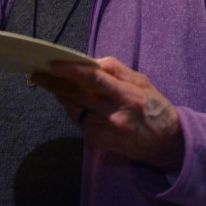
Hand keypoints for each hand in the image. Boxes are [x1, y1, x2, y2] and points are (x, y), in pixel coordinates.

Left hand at [29, 57, 184, 172]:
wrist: (166, 143)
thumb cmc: (155, 107)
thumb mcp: (142, 82)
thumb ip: (116, 71)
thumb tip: (91, 62)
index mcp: (128, 97)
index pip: (95, 80)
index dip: (72, 71)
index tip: (54, 64)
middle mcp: (114, 116)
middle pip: (77, 96)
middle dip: (55, 84)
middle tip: (38, 74)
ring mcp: (105, 132)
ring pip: (74, 111)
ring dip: (61, 97)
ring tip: (49, 84)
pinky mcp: (100, 143)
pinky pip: (79, 123)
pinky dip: (72, 110)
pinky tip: (68, 101)